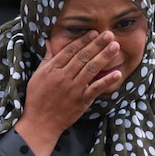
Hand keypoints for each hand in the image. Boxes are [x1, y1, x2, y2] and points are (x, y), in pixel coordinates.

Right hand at [14, 30, 121, 155]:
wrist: (40, 123)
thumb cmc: (37, 99)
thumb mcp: (37, 76)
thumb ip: (46, 58)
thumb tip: (48, 41)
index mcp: (52, 69)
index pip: (70, 51)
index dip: (83, 40)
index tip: (93, 32)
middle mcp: (64, 77)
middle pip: (83, 57)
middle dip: (97, 44)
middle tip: (109, 34)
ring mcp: (74, 89)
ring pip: (91, 69)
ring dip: (104, 57)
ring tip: (115, 46)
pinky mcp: (82, 101)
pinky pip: (96, 88)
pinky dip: (107, 81)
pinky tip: (117, 73)